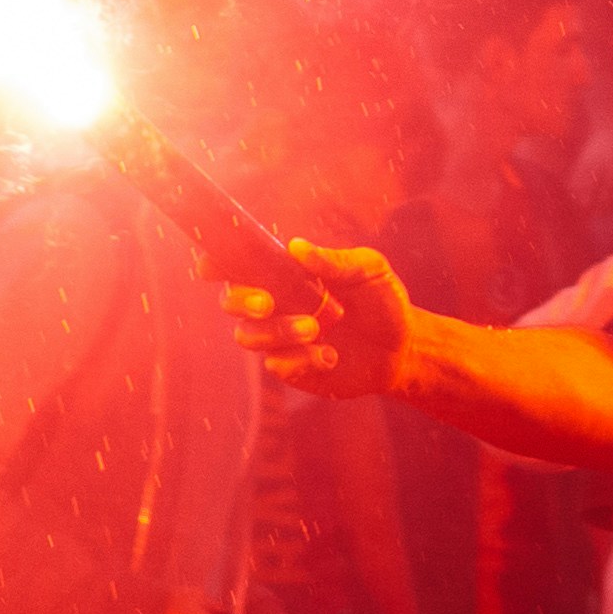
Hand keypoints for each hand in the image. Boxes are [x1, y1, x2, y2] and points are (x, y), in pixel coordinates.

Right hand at [230, 241, 409, 398]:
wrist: (402, 348)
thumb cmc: (384, 301)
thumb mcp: (370, 272)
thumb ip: (336, 260)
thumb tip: (296, 246)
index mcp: (287, 274)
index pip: (240, 265)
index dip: (216, 263)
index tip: (210, 266)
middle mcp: (275, 304)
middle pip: (231, 301)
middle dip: (241, 300)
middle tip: (268, 303)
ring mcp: (279, 337)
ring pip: (248, 335)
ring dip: (277, 331)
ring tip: (316, 329)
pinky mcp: (290, 367)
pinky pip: (275, 364)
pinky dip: (300, 359)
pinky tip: (330, 355)